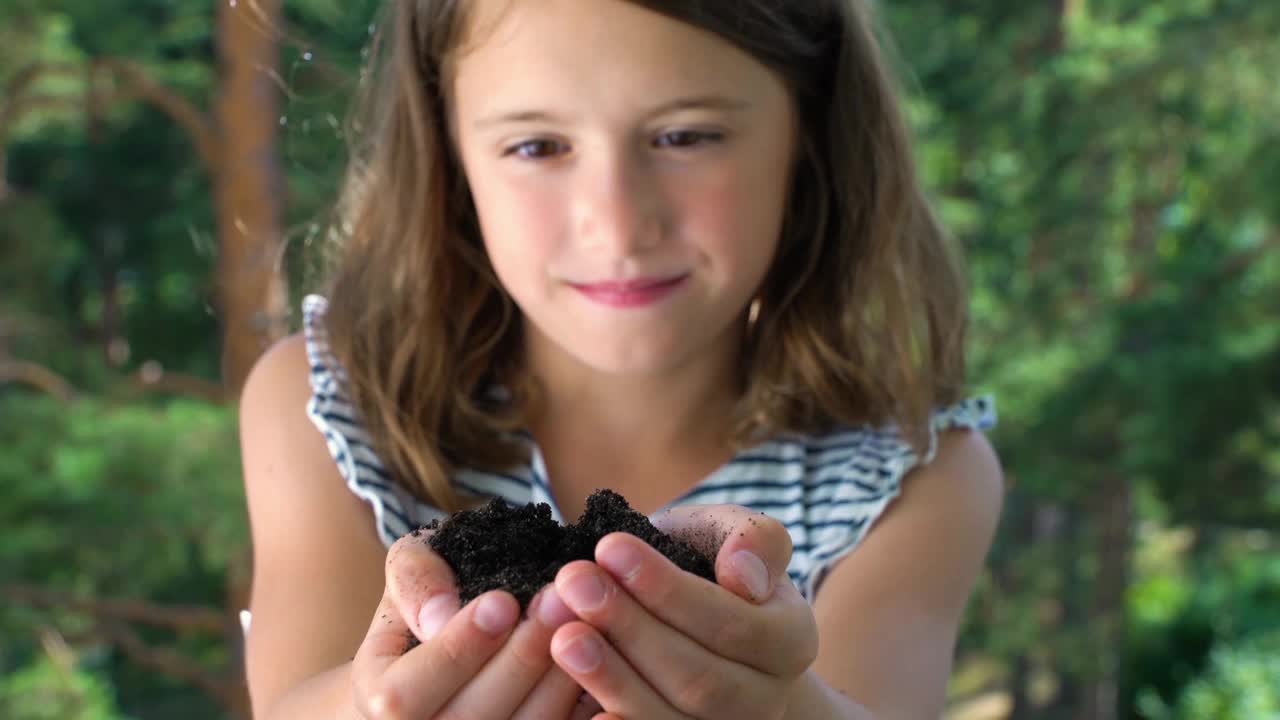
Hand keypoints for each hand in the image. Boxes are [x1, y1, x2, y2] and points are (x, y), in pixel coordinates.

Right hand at [349, 530, 587, 718]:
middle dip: (520, 657)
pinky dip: (582, 703)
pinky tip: (601, 656)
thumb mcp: (411, 572)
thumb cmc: (430, 602)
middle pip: (471, 719)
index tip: (503, 601)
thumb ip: (416, 579)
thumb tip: (442, 615)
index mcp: (378, 702)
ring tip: (587, 621)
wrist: (451, 649)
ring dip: (558, 678)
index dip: (459, 649)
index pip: (405, 695)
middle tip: (560, 601)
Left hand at [547, 505, 819, 719]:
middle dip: (631, 629)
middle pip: (700, 679)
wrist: (685, 618)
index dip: (669, 590)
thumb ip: (752, 539)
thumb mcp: (731, 533)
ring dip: (612, 679)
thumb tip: (743, 576)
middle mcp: (768, 700)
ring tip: (564, 635)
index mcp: (792, 641)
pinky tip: (578, 707)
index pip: (734, 624)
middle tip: (573, 583)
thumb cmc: (706, 565)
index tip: (609, 547)